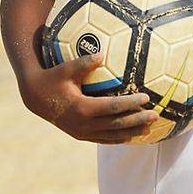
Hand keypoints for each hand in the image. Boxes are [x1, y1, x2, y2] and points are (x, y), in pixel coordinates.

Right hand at [22, 53, 158, 143]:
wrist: (36, 98)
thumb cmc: (52, 79)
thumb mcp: (65, 69)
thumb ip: (84, 63)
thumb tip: (102, 54)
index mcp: (82, 108)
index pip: (112, 107)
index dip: (130, 103)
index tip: (146, 98)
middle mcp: (83, 124)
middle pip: (116, 124)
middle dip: (137, 121)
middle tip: (156, 116)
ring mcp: (82, 132)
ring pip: (112, 135)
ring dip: (132, 132)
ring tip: (150, 130)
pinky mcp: (81, 135)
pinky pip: (104, 139)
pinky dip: (118, 138)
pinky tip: (131, 136)